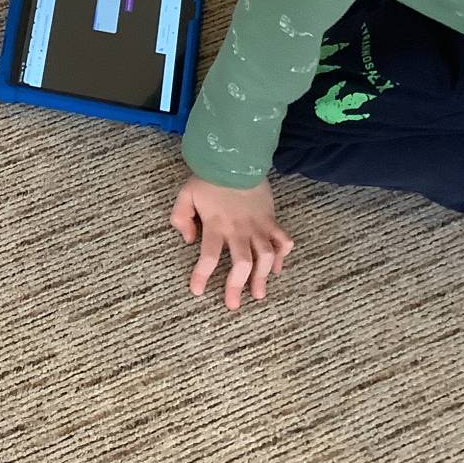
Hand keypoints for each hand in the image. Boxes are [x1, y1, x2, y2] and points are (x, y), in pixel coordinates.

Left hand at [169, 176, 293, 309]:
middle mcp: (238, 229)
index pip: (208, 257)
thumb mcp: (185, 195)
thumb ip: (180, 218)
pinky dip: (282, 255)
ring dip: (262, 277)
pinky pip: (282, 240)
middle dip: (237, 286)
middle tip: (233, 304)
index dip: (202, 276)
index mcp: (215, 225)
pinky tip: (277, 268)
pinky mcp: (271, 219)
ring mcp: (257, 225)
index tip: (197, 291)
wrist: (235, 157)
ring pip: (265, 256)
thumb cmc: (208, 177)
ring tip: (258, 295)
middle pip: (241, 263)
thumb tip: (187, 240)